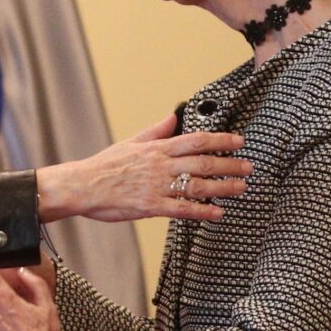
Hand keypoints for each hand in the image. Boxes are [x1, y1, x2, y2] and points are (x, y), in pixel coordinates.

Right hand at [35, 113, 249, 222]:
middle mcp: (160, 166)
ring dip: (223, 187)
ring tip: (240, 188)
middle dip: (230, 164)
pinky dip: (202, 211)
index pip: (196, 140)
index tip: (239, 142)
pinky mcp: (150, 206)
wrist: (81, 186)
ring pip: (197, 186)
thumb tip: (173, 117)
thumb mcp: (130, 142)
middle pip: (203, 163)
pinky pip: (181, 209)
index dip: (221, 140)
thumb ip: (155, 131)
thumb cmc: (103, 167)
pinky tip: (217, 213)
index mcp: (157, 149)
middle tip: (248, 167)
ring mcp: (156, 186)